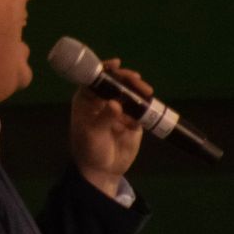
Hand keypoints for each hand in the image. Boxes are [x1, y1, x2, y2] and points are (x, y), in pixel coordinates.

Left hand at [70, 57, 149, 196]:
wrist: (103, 170)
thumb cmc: (89, 149)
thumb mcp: (92, 134)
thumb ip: (104, 118)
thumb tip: (115, 104)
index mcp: (86, 101)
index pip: (94, 79)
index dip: (104, 69)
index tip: (116, 63)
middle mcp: (102, 101)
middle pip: (115, 83)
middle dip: (125, 78)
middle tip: (136, 79)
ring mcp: (119, 109)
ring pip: (129, 93)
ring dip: (137, 89)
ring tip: (146, 92)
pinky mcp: (132, 119)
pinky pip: (140, 108)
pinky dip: (145, 105)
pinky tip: (148, 105)